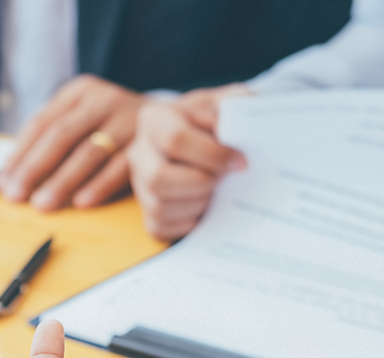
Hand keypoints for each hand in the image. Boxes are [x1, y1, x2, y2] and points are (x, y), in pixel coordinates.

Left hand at [0, 75, 143, 211]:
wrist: (173, 122)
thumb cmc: (114, 128)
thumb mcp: (83, 120)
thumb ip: (50, 140)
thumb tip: (10, 175)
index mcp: (80, 92)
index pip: (41, 123)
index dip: (20, 155)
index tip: (4, 182)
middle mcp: (103, 99)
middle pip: (61, 136)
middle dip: (34, 169)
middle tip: (17, 196)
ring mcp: (127, 118)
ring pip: (88, 152)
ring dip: (62, 181)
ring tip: (43, 204)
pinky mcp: (147, 141)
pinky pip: (120, 166)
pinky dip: (99, 186)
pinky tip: (82, 202)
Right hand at [128, 84, 249, 240]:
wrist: (208, 139)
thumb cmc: (219, 121)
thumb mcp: (228, 102)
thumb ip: (236, 106)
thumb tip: (243, 131)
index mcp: (155, 119)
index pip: (175, 139)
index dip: (212, 155)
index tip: (240, 162)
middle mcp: (140, 152)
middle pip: (158, 179)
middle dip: (201, 183)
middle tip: (223, 179)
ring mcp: (140, 185)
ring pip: (160, 207)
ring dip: (197, 203)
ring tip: (216, 190)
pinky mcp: (147, 213)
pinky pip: (162, 228)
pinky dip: (190, 221)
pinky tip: (206, 205)